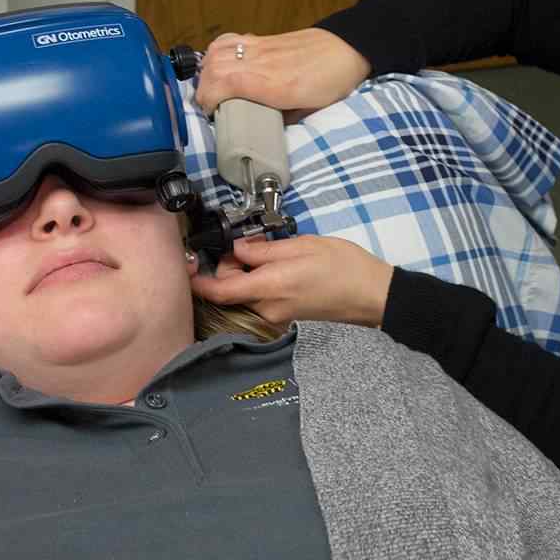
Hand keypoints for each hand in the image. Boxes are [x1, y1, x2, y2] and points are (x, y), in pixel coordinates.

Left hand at [191, 235, 394, 328]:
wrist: (372, 294)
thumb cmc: (343, 267)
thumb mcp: (301, 246)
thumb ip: (264, 250)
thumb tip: (238, 250)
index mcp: (269, 288)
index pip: (219, 291)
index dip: (198, 280)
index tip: (187, 265)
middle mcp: (267, 308)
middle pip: (231, 290)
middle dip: (230, 266)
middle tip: (249, 243)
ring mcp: (277, 315)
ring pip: (246, 293)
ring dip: (247, 273)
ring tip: (269, 251)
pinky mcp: (287, 315)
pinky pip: (261, 298)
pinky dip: (260, 281)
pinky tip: (279, 265)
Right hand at [195, 28, 369, 117]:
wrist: (348, 48)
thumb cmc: (333, 79)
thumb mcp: (310, 111)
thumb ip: (282, 119)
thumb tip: (262, 129)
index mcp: (272, 83)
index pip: (222, 83)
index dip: (208, 100)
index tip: (212, 115)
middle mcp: (260, 62)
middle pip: (213, 66)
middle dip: (203, 89)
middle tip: (210, 106)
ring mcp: (259, 47)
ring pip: (217, 51)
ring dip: (207, 70)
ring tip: (212, 87)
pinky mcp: (262, 39)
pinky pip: (229, 41)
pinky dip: (217, 53)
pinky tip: (222, 65)